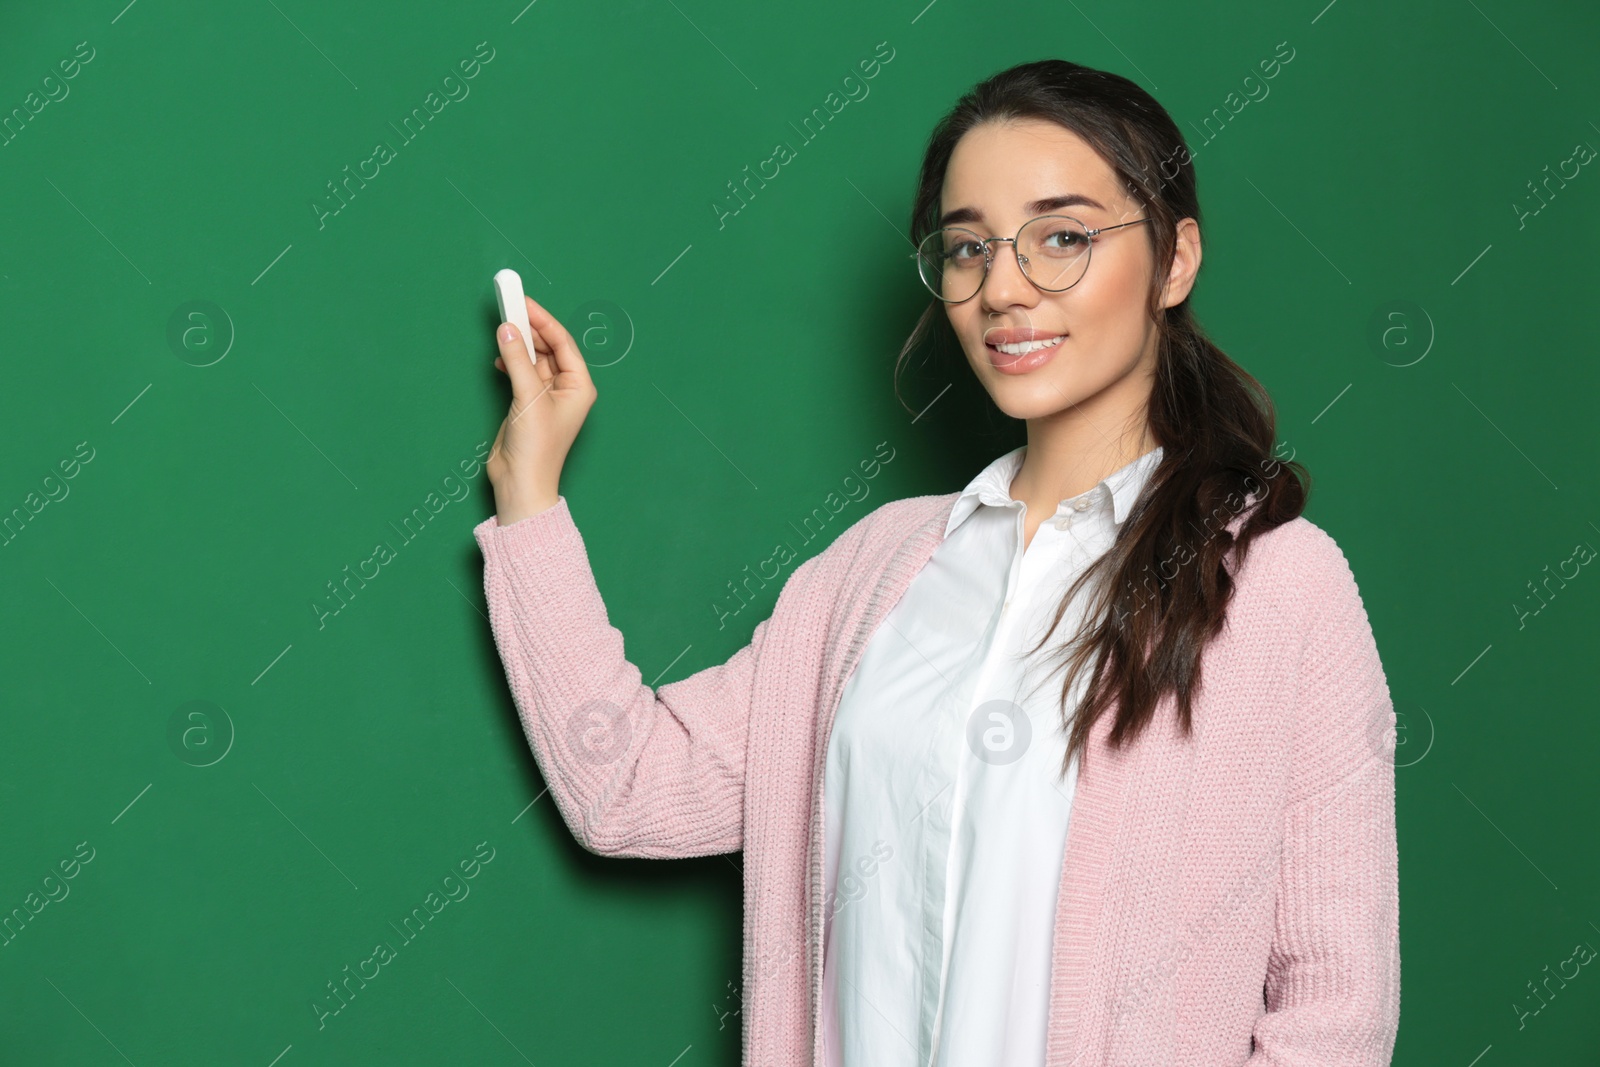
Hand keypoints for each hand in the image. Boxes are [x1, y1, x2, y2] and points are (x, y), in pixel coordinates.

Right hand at [486, 295, 596, 525]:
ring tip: (502, 326)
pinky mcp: (528, 404)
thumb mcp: (528, 397)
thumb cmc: (537, 447)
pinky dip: (511, 362)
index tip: (522, 301)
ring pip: (534, 359)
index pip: (562, 342)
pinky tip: (500, 357)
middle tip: (508, 306)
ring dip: (519, 344)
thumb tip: (508, 328)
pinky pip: (522, 373)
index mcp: (579, 386)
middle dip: (530, 328)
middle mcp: (566, 388)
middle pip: (549, 347)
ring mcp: (547, 396)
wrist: (521, 482)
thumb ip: (517, 360)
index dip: (543, 320)